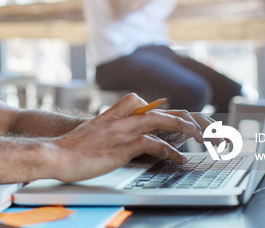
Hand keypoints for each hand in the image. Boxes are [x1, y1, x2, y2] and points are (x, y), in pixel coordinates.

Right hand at [47, 94, 204, 182]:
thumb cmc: (75, 148)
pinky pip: (151, 143)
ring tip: (203, 138)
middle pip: (165, 111)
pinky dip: (169, 151)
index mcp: (119, 113)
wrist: (55, 153)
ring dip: (186, 128)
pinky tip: (179, 159)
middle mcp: (122, 117)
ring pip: (161, 120)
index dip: (177, 114)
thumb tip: (138, 139)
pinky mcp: (120, 145)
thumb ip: (117, 130)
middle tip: (209, 130)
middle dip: (192, 120)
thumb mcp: (99, 132)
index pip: (155, 107)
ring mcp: (121, 129)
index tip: (195, 124)